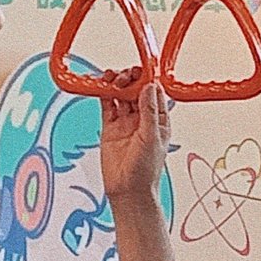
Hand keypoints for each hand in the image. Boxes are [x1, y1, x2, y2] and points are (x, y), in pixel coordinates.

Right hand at [97, 81, 169, 209]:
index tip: (141, 69)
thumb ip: (149, 111)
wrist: (127, 191)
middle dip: (131, 79)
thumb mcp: (151, 137)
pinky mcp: (110, 127)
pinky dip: (104, 94)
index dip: (148, 79)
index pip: (154, 92)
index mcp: (158, 120)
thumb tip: (149, 87)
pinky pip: (107, 105)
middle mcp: (142, 118)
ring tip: (112, 78)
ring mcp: (125, 122)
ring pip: (121, 95)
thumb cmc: (145, 171)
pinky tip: (102, 85)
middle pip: (136, 90)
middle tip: (125, 76)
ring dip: (117, 84)